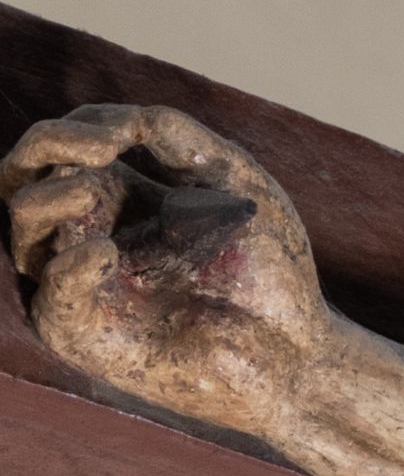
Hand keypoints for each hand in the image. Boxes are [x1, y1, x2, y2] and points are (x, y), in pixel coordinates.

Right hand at [2, 103, 333, 438]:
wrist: (303, 357)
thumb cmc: (278, 274)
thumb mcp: (234, 179)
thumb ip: (176, 135)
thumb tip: (114, 119)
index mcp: (124, 198)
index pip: (61, 147)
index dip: (76, 128)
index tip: (125, 132)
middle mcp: (96, 237)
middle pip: (21, 178)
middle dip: (42, 150)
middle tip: (95, 153)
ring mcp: (93, 292)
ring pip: (21, 229)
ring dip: (47, 200)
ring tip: (92, 193)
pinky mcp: (99, 344)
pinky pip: (49, 301)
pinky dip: (65, 269)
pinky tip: (104, 252)